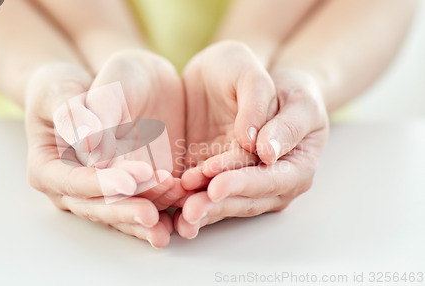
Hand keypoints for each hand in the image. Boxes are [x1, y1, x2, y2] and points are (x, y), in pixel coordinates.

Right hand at [25, 55, 184, 247]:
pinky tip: (183, 208)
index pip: (72, 183)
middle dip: (126, 211)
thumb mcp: (61, 91)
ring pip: (122, 211)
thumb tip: (87, 142)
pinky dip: (162, 206)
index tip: (127, 182)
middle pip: (97, 207)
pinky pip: (143, 201)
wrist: (89, 85)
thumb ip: (73, 116)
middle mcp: (72, 189)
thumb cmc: (65, 86)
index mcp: (46, 168)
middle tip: (152, 215)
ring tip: (173, 218)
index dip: (100, 185)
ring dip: (147, 216)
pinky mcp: (125, 187)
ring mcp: (100, 191)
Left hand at [177, 53, 328, 237]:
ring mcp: (244, 184)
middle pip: (245, 200)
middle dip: (217, 206)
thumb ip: (281, 121)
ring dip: (202, 210)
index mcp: (299, 165)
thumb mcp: (293, 93)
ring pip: (224, 203)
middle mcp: (274, 184)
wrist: (255, 84)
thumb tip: (265, 151)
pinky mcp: (220, 180)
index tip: (216, 185)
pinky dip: (190, 201)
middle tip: (191, 210)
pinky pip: (205, 194)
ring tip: (180, 216)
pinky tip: (172, 208)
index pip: (271, 179)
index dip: (243, 184)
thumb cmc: (285, 86)